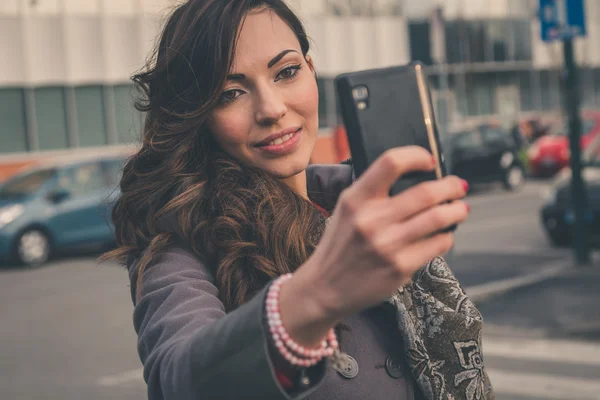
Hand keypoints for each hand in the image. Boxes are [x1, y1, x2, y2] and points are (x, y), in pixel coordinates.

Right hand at [280, 146, 468, 345]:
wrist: (325, 287)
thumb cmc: (340, 245)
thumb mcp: (346, 209)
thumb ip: (373, 192)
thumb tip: (419, 177)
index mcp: (355, 199)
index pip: (391, 163)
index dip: (417, 156)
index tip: (430, 161)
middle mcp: (370, 220)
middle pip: (426, 192)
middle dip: (450, 186)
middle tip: (458, 187)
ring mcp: (387, 245)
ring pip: (438, 218)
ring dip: (457, 210)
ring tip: (460, 209)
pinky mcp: (400, 268)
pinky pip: (437, 244)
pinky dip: (446, 236)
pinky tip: (443, 235)